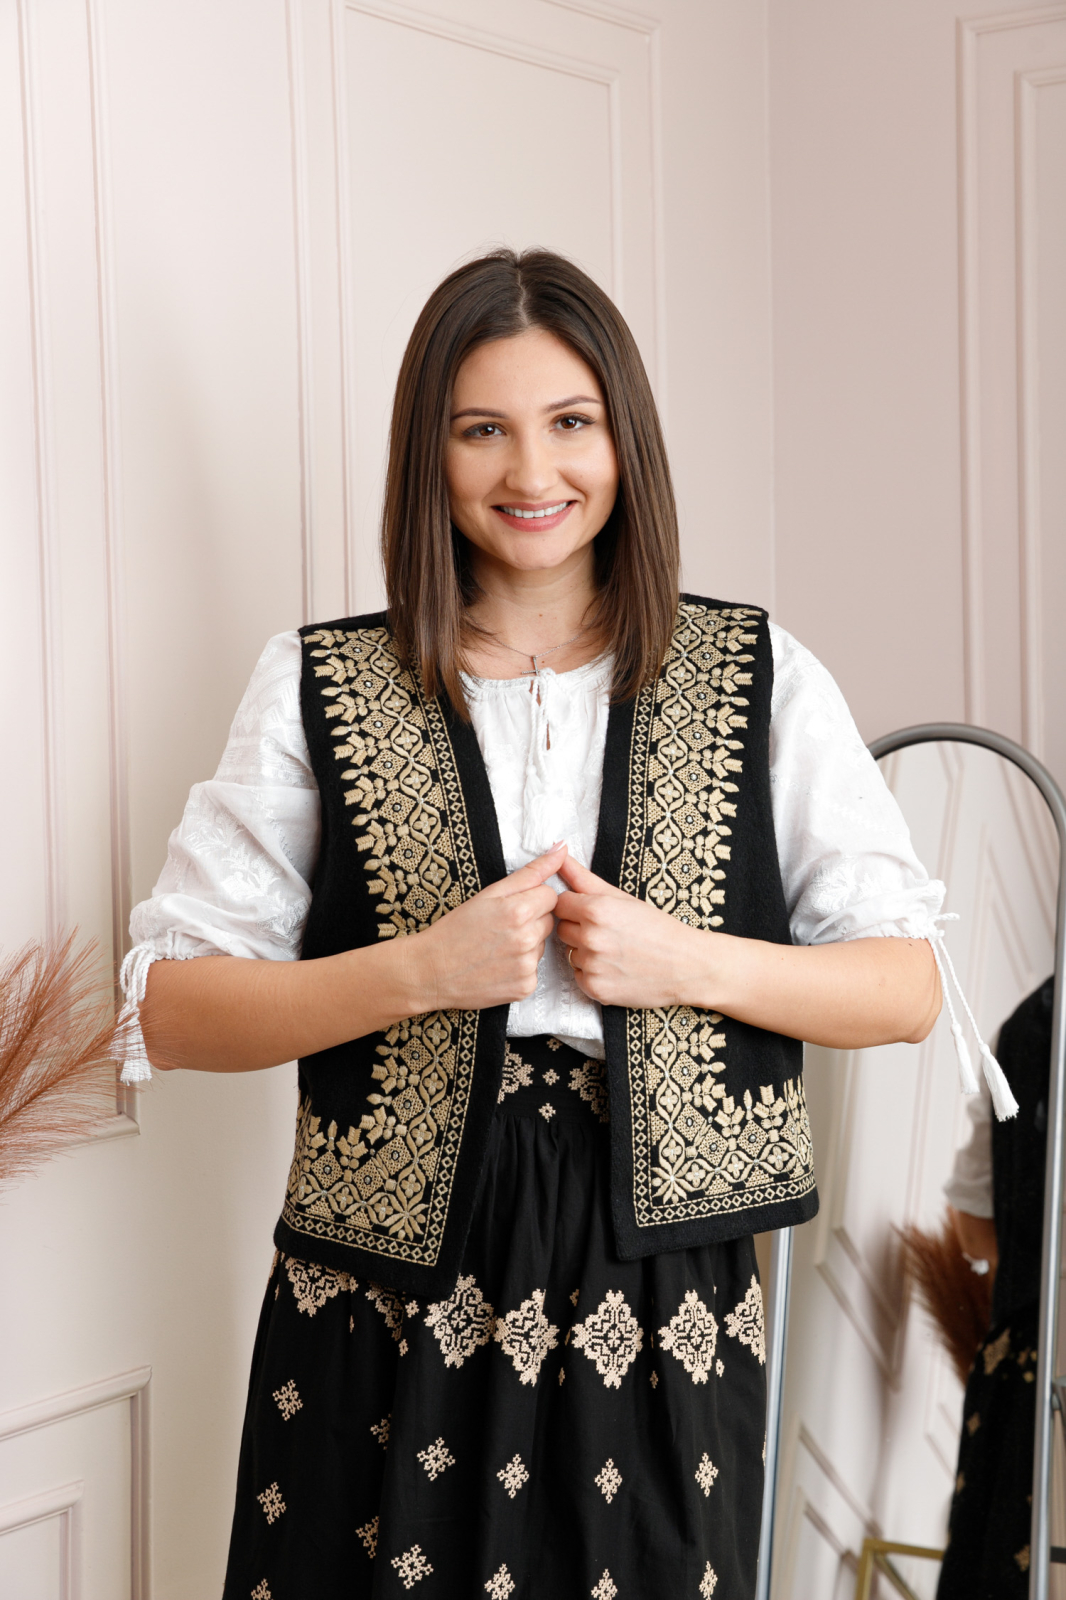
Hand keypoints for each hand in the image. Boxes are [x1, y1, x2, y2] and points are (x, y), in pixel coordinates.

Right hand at [405, 845, 565, 1012]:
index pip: (550, 896)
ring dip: (526, 945)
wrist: (431, 971)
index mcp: (519, 911)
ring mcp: (527, 966)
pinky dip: (520, 968)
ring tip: (497, 948)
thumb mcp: (489, 893)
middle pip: (549, 921)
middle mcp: (527, 940)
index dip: (530, 899)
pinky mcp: (525, 988)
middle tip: (500, 928)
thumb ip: (531, 871)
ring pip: (542, 945)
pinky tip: (498, 966)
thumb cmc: (456, 929)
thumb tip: (562, 848)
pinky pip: (534, 970)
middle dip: (531, 921)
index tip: (509, 907)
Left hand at [555, 855, 712, 1008]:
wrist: (686, 965)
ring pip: (570, 953)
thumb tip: (558, 852)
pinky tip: (615, 968)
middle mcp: (591, 938)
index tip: (595, 913)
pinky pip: (579, 976)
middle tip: (609, 932)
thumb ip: (583, 877)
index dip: (576, 907)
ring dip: (585, 952)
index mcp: (596, 910)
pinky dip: (592, 973)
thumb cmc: (657, 929)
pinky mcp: (595, 989)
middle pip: (562, 929)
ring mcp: (592, 966)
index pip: (560, 903)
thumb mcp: (622, 897)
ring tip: (615, 951)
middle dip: (579, 929)